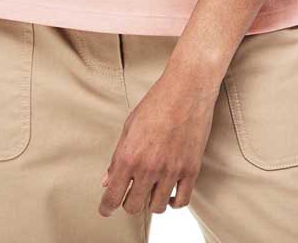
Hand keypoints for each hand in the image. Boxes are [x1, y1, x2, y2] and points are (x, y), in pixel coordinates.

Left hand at [98, 67, 217, 216]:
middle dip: (128, 203)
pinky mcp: (191, 169)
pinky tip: (170, 193)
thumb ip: (117, 156)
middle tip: (130, 194)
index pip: (113, 196)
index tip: (106, 209)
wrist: (187, 88)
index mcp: (129, 155)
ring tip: (151, 191)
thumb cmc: (156, 102)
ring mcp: (171, 170)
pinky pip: (182, 201)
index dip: (107, 207)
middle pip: (133, 207)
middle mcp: (148, 167)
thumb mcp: (129, 126)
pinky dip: (174, 201)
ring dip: (151, 202)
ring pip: (157, 208)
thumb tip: (107, 180)